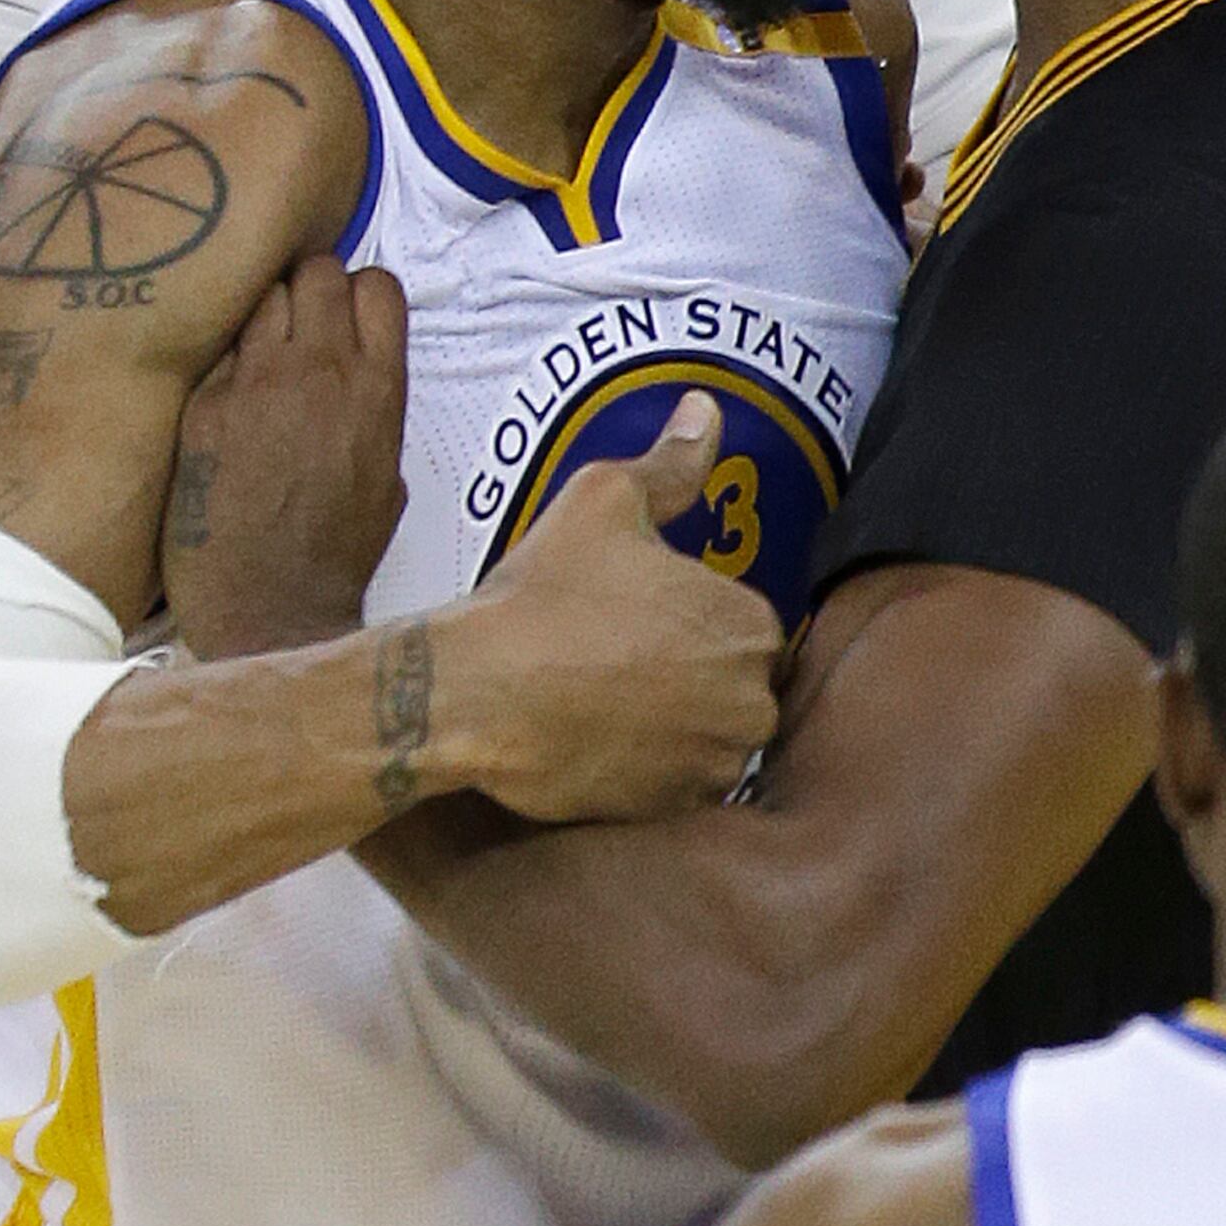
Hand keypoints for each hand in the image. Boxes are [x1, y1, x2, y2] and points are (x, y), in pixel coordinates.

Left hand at [163, 250, 410, 660]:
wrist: (270, 608)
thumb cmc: (337, 553)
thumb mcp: (388, 475)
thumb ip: (373, 409)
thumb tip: (354, 378)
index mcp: (378, 389)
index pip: (377, 285)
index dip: (360, 292)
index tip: (348, 313)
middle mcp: (321, 371)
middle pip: (316, 271)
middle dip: (310, 287)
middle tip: (299, 322)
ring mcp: (257, 383)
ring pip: (263, 295)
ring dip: (265, 314)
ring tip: (259, 354)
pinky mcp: (204, 405)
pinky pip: (219, 353)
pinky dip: (226, 365)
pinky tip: (226, 400)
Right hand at [444, 396, 783, 823]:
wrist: (474, 692)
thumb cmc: (541, 592)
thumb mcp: (604, 500)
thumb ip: (670, 464)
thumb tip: (706, 411)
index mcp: (749, 623)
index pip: (744, 626)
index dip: (689, 621)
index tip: (637, 620)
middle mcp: (751, 701)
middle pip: (736, 688)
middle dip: (690, 677)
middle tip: (615, 662)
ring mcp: (711, 765)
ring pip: (709, 741)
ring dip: (673, 727)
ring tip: (603, 702)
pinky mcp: (670, 814)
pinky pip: (675, 790)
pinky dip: (648, 772)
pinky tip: (596, 742)